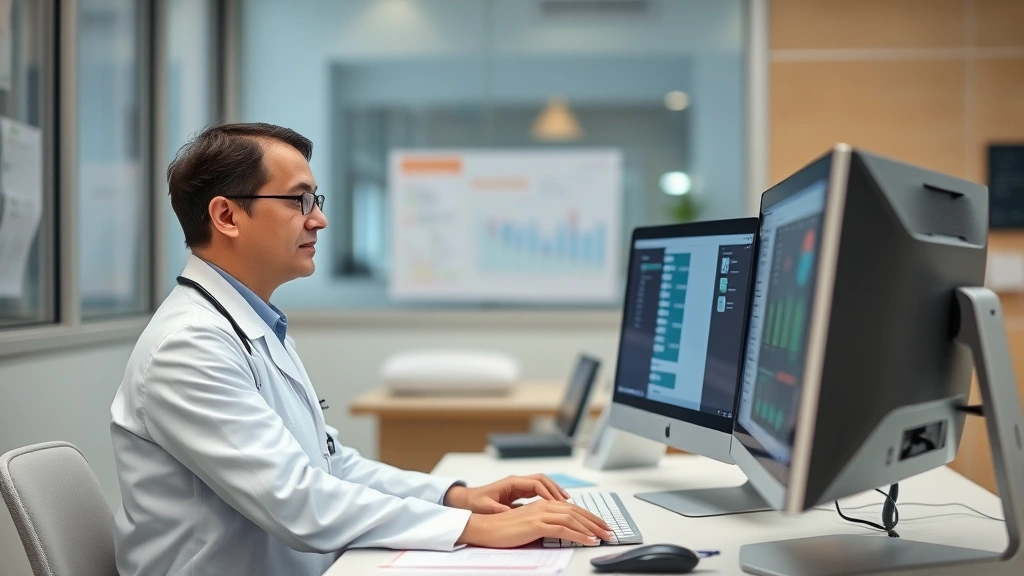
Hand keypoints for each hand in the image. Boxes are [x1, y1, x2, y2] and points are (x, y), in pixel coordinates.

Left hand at [445, 474, 570, 513]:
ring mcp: (519, 485)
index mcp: (511, 483)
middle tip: (567, 501)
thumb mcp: (487, 507)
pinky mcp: (519, 491)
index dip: (547, 492)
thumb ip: (500, 510)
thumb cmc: (476, 503)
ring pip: (542, 484)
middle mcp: (517, 481)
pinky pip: (538, 490)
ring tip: (566, 502)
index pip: (535, 483)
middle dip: (555, 489)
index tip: (556, 503)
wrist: (468, 500)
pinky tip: (555, 504)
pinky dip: (548, 495)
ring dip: (554, 491)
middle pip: (542, 480)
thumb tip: (511, 514)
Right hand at [456, 500, 612, 547]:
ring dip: (592, 528)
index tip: (601, 525)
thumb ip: (543, 524)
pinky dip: (579, 535)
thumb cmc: (504, 529)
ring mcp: (540, 514)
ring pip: (573, 519)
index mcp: (542, 504)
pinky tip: (589, 540)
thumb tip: (559, 531)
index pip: (571, 509)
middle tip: (609, 531)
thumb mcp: (528, 524)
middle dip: (595, 522)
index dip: (589, 516)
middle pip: (576, 512)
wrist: (485, 528)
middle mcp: (543, 506)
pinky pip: (563, 529)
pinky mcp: (536, 525)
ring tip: (604, 537)